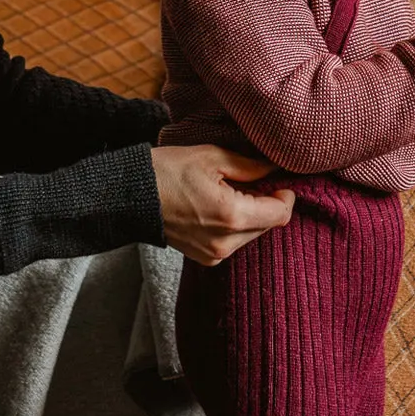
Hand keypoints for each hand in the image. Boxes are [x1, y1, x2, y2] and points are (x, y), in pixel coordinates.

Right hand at [151, 145, 295, 265]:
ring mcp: (215, 254)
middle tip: (250, 181)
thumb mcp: (212, 157)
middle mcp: (226, 242)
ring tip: (229, 193)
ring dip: (250, 215)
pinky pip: (234, 242)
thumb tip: (275, 169)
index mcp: (231, 215)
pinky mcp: (206, 258)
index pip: (280, 214)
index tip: (280, 182)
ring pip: (252, 235)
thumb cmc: (167, 171)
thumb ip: (250, 166)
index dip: (285, 196)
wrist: (129, 196)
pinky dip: (234, 226)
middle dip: (266, 204)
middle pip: (268, 225)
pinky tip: (216, 209)